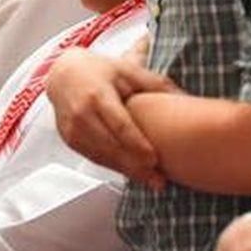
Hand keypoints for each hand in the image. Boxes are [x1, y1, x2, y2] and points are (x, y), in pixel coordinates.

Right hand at [46, 46, 177, 187]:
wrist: (64, 74)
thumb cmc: (100, 71)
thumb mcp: (128, 70)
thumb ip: (155, 84)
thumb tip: (186, 97)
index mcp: (97, 94)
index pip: (118, 124)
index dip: (136, 143)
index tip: (154, 158)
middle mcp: (82, 114)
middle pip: (110, 146)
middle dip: (135, 165)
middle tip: (159, 180)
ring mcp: (72, 129)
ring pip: (102, 156)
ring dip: (127, 171)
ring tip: (152, 181)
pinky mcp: (70, 140)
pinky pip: (94, 158)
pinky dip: (114, 167)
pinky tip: (133, 173)